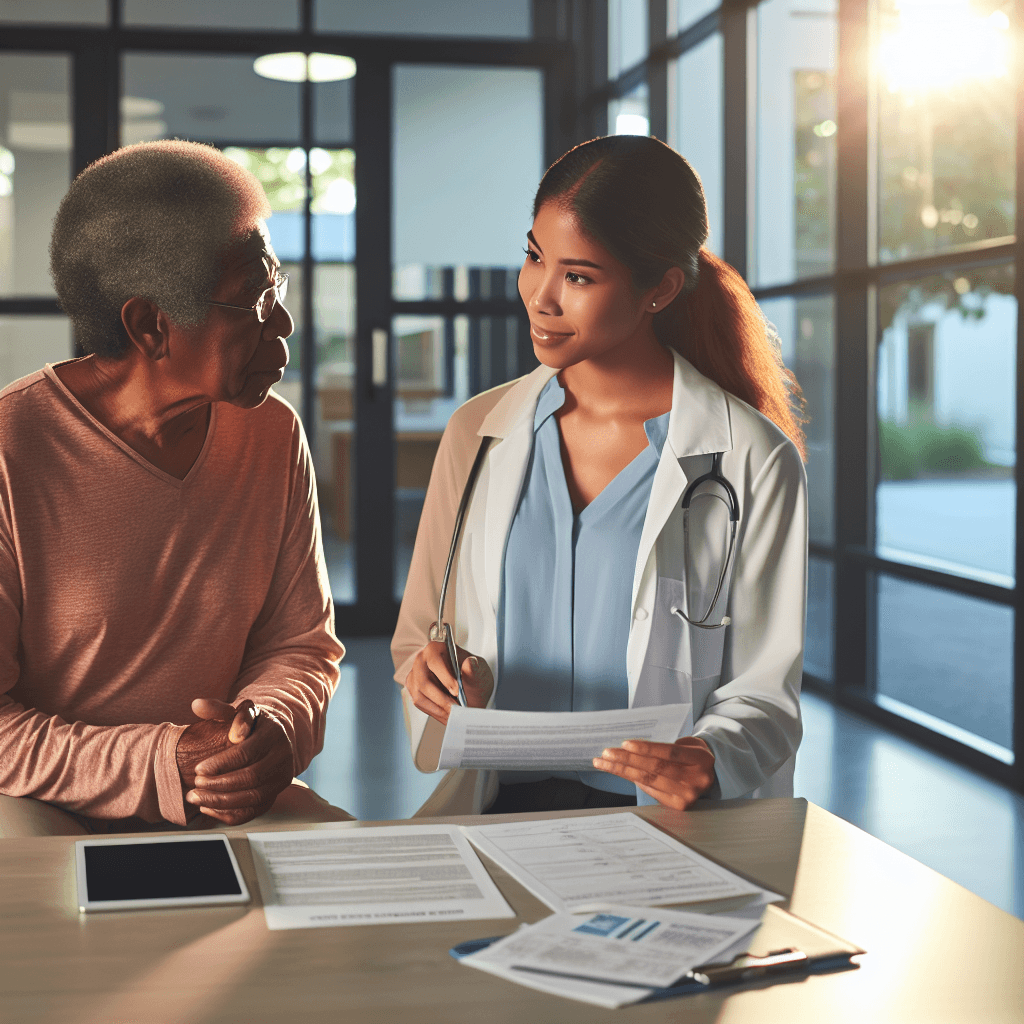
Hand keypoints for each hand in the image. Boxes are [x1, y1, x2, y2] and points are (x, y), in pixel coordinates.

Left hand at [177, 698, 293, 824]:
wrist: (277, 736)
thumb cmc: (254, 724)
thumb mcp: (239, 710)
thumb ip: (218, 708)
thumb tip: (197, 705)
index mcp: (273, 733)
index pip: (246, 753)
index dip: (221, 763)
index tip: (199, 768)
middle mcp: (283, 756)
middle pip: (251, 778)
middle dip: (219, 785)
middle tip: (196, 784)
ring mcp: (282, 778)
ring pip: (253, 797)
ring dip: (221, 802)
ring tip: (197, 798)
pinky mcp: (276, 794)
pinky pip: (254, 811)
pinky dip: (230, 814)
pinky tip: (210, 809)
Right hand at [403, 641, 492, 725]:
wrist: (470, 691)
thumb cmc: (473, 678)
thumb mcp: (480, 674)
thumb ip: (475, 671)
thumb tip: (470, 663)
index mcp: (438, 647)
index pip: (434, 660)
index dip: (445, 677)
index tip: (457, 691)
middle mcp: (423, 659)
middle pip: (423, 681)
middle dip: (441, 698)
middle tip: (456, 708)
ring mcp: (415, 674)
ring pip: (420, 694)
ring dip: (438, 707)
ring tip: (454, 713)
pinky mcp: (413, 688)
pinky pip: (419, 702)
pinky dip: (434, 711)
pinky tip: (446, 713)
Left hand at [592, 736, 715, 810]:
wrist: (711, 774)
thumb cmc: (693, 755)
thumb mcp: (689, 744)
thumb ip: (666, 748)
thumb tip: (633, 750)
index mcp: (701, 759)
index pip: (669, 753)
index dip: (646, 748)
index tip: (624, 744)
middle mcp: (697, 780)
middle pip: (656, 768)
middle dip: (627, 760)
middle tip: (607, 753)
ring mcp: (688, 795)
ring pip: (649, 780)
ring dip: (623, 770)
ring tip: (604, 762)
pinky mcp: (679, 806)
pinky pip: (650, 790)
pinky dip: (633, 779)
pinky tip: (619, 771)